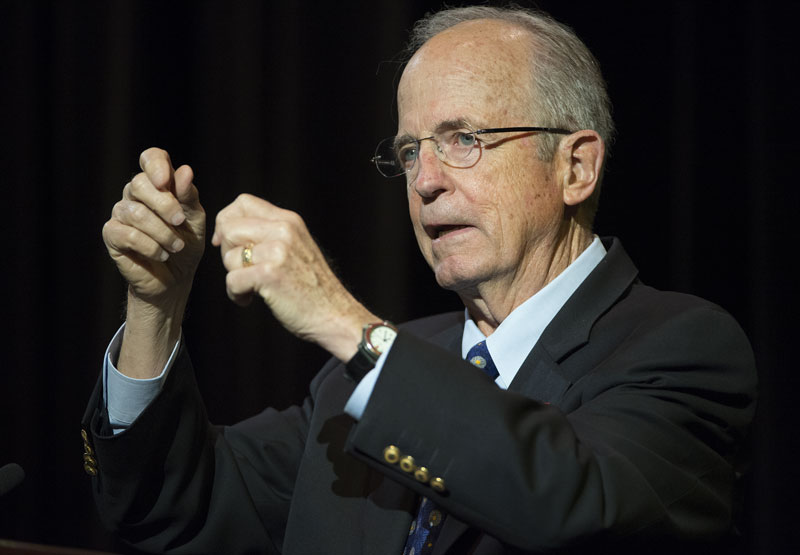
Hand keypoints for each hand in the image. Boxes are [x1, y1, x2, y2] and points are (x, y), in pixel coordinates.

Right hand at [103, 148, 205, 309]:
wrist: (176, 278)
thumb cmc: (186, 244)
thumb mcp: (195, 219)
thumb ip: (189, 196)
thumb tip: (185, 170)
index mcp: (158, 184)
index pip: (150, 158)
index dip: (156, 165)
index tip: (166, 181)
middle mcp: (135, 194)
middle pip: (139, 183)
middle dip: (164, 204)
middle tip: (180, 223)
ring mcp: (121, 213)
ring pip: (135, 212)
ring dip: (162, 232)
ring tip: (176, 247)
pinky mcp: (112, 234)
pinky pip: (127, 234)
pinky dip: (150, 246)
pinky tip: (160, 254)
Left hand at [212, 194, 375, 360]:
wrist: (334, 314)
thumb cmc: (312, 287)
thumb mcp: (296, 247)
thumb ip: (270, 233)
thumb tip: (227, 231)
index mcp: (289, 221)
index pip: (243, 202)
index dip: (226, 220)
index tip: (227, 243)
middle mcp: (284, 230)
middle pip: (229, 227)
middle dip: (227, 252)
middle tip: (243, 271)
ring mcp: (278, 251)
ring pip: (228, 257)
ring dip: (233, 277)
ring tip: (252, 288)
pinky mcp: (270, 274)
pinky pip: (232, 280)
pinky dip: (236, 294)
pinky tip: (250, 299)